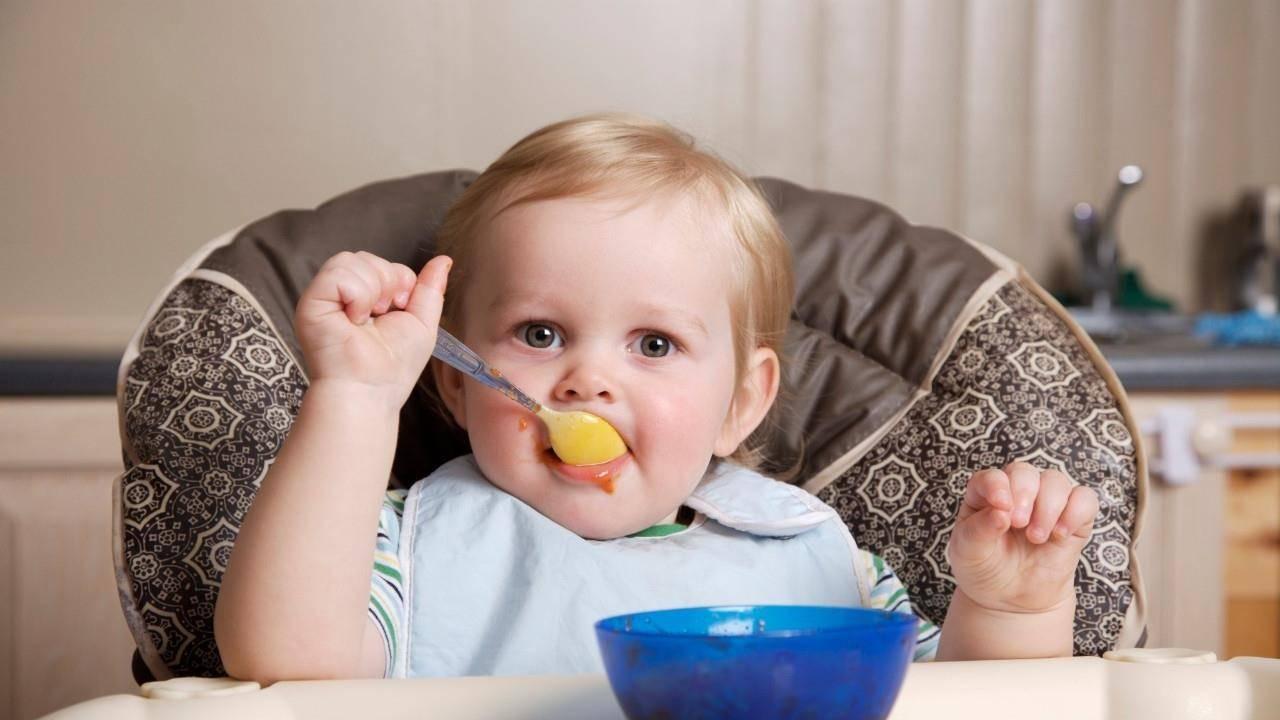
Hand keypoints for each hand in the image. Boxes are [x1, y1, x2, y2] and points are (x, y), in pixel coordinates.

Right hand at [295, 251, 451, 408]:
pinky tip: (355, 319)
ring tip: (368, 320)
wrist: (371, 390)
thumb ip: (430, 289)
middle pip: (365, 257)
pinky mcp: (311, 302)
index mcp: (363, 297)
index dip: (399, 279)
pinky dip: (358, 295)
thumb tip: (444, 260)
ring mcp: (324, 297)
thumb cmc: (394, 366)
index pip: (381, 263)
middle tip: (383, 315)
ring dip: (373, 289)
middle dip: (388, 282)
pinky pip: (338, 273)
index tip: (399, 308)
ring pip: (351, 260)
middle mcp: (340, 295)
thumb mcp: (422, 322)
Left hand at [947, 462, 1098, 614]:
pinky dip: (1076, 511)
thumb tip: (1001, 512)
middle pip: (1025, 472)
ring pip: (1056, 481)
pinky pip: (1085, 499)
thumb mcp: (969, 552)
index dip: (998, 486)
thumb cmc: (985, 568)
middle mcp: (1016, 491)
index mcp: (984, 494)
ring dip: (1048, 506)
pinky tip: (1060, 534)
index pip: (992, 477)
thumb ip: (980, 529)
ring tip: (1037, 538)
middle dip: (1024, 495)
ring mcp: (1045, 502)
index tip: (1002, 508)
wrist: (1011, 599)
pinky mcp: (1073, 518)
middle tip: (1019, 524)